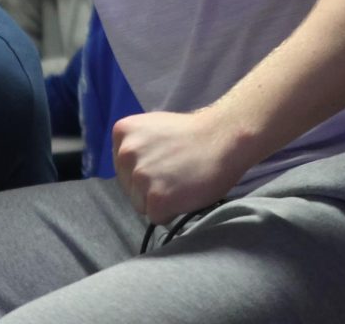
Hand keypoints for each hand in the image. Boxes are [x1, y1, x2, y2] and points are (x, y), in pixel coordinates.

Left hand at [112, 108, 245, 224]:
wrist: (222, 137)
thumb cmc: (192, 134)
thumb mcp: (152, 127)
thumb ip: (136, 145)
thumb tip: (129, 170)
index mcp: (122, 131)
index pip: (122, 166)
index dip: (143, 169)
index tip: (162, 163)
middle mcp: (125, 153)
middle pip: (129, 187)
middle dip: (148, 186)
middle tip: (174, 173)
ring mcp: (139, 177)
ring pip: (141, 204)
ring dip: (159, 200)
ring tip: (181, 182)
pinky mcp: (155, 199)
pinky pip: (157, 217)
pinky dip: (171, 211)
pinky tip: (185, 193)